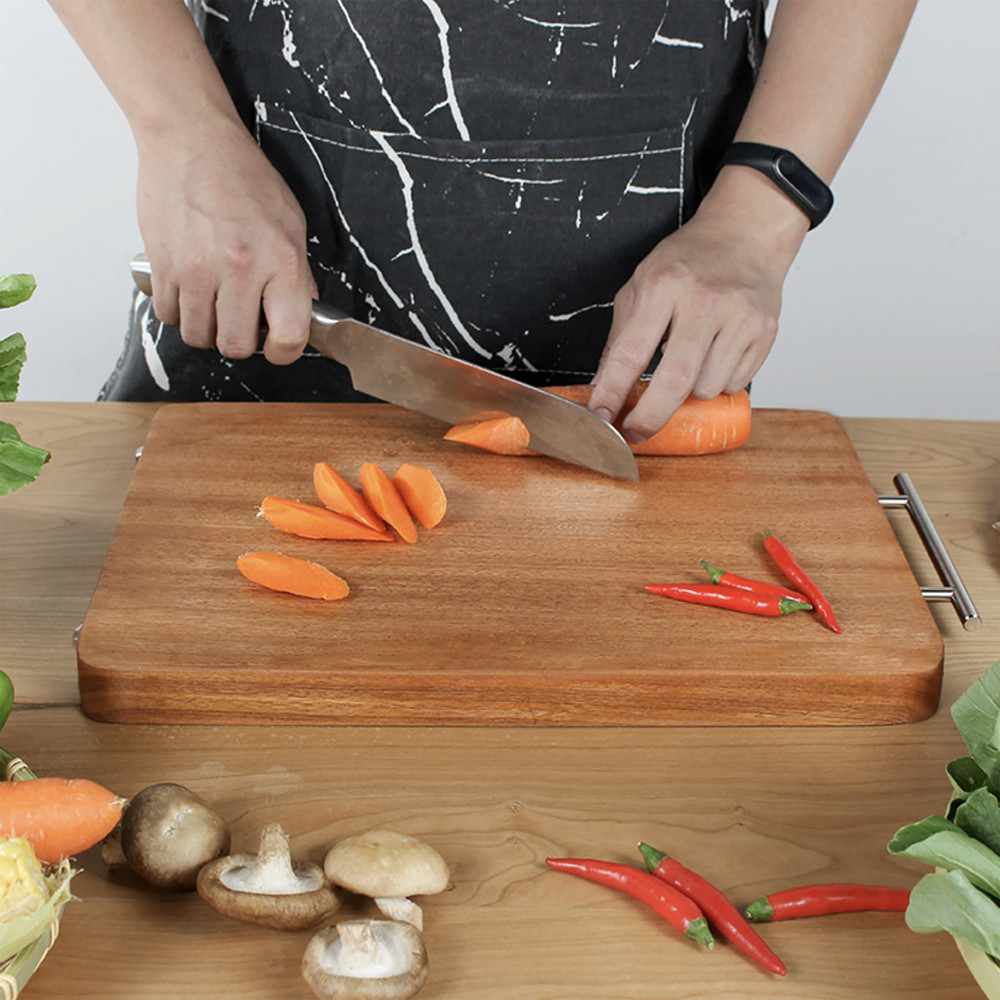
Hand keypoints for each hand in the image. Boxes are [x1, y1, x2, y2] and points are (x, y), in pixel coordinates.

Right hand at [136, 116, 315, 364]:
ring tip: (212, 302)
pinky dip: (178, 311)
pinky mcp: (162, 265)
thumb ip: (297, 273)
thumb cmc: (242, 176)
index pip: (289, 337)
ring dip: (206, 328)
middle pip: (236, 346)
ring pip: (198, 336)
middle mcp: (240, 269)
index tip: (278, 345)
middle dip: (239, 340)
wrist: (191, 140)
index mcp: (281, 261)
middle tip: (240, 320)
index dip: (284, 352)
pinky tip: (189, 289)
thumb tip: (302, 313)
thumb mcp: (290, 223)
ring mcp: (197, 269)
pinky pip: (168, 315)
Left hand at [588, 184, 803, 441]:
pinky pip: (734, 384)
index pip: (631, 353)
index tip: (600, 417)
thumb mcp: (640, 287)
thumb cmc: (687, 263)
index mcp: (664, 286)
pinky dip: (718, 382)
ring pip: (706, 389)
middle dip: (650, 417)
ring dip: (689, 393)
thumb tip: (603, 390)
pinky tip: (715, 354)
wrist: (745, 236)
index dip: (612, 391)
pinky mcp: (764, 332)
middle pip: (675, 382)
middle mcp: (704, 301)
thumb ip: (620, 339)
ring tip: (688, 362)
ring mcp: (740, 318)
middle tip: (635, 432)